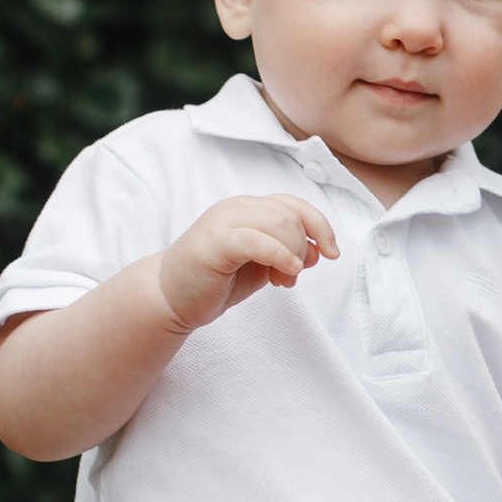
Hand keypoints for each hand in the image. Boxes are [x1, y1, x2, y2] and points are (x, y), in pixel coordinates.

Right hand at [156, 193, 335, 335]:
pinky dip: (280, 254)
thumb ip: (287, 253)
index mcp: (249, 209)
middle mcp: (237, 208)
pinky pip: (257, 239)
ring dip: (292, 253)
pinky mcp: (214, 242)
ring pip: (278, 223)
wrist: (169, 297)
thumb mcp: (260, 265)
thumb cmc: (214, 281)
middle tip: (292, 276)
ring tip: (283, 279)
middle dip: (304, 247)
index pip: (295, 205)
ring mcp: (223, 221)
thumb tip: (319, 251)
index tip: (332, 253)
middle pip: (290, 214)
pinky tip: (286, 272)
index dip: (320, 226)